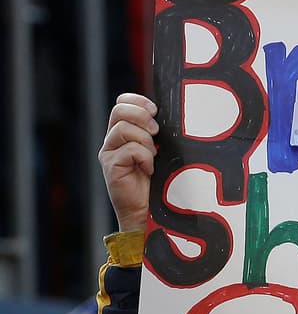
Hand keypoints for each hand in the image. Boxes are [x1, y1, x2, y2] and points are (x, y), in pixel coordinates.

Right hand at [98, 93, 158, 233]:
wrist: (150, 212)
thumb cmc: (160, 182)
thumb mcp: (163, 152)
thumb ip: (159, 134)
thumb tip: (172, 117)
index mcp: (125, 132)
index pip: (122, 102)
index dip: (138, 101)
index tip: (155, 111)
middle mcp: (113, 140)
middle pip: (119, 110)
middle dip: (142, 117)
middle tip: (156, 132)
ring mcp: (110, 153)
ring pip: (124, 128)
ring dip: (145, 140)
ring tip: (153, 156)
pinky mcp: (110, 166)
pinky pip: (129, 149)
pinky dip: (144, 157)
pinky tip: (149, 169)